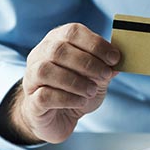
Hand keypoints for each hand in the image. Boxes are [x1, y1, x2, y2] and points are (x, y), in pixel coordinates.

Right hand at [13, 23, 119, 142]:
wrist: (59, 117)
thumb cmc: (77, 91)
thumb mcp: (96, 77)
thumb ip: (105, 67)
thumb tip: (118, 63)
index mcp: (57, 41)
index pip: (72, 32)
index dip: (95, 43)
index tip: (114, 58)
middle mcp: (40, 55)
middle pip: (58, 50)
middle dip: (87, 63)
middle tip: (105, 75)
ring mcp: (32, 77)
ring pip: (46, 71)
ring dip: (75, 81)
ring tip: (92, 90)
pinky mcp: (31, 101)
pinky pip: (44, 95)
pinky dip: (67, 98)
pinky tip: (81, 101)